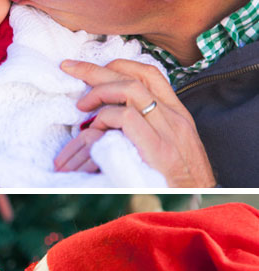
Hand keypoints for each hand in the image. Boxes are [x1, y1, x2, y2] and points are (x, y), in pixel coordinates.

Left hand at [57, 59, 215, 186]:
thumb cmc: (178, 182)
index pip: (149, 74)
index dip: (119, 65)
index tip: (93, 67)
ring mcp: (168, 131)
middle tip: (70, 67)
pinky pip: (125, 118)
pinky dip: (104, 119)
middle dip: (97, 69)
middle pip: (134, 77)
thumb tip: (111, 117)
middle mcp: (174, 117)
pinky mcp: (157, 149)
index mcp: (177, 115)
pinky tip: (93, 131)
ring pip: (129, 90)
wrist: (200, 206)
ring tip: (80, 106)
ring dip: (98, 92)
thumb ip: (148, 129)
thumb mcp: (170, 148)